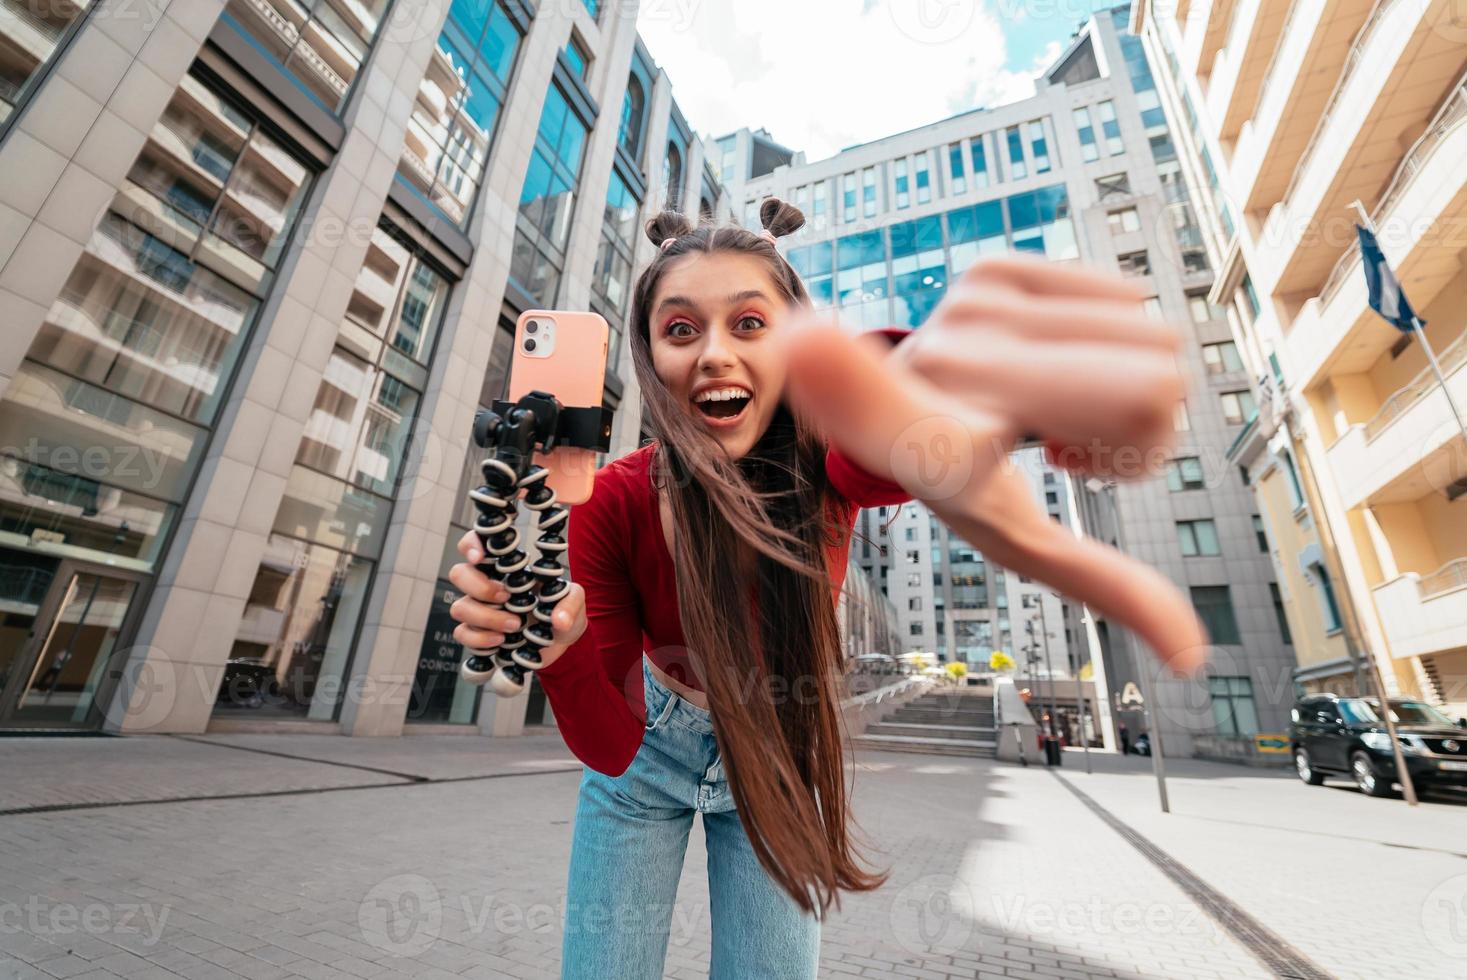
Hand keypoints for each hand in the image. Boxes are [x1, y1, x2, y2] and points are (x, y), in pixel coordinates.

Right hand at [448, 529, 586, 668]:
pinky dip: (480, 640)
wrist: (561, 641)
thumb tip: (558, 620)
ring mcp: (479, 610)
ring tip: (515, 626)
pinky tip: (501, 641)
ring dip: (486, 618)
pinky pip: (463, 635)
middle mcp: (486, 585)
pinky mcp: (478, 635)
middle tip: (506, 596)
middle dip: (479, 586)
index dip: (470, 545)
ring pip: (459, 608)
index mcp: (505, 567)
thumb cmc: (562, 610)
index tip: (480, 556)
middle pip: (459, 574)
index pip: (475, 544)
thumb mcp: (575, 600)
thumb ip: (570, 603)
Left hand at [779, 254, 1206, 675]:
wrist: (918, 397)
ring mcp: (965, 312)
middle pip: (1152, 392)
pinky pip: (1130, 299)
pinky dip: (1116, 339)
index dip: (856, 383)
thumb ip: (1103, 586)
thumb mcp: (1023, 539)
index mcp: (936, 454)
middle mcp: (942, 371)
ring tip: (1052, 408)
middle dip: (1143, 431)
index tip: (803, 342)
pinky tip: (1056, 363)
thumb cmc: (968, 477)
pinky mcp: (991, 268)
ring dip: (1128, 389)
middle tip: (1068, 448)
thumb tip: (1191, 657)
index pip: (907, 420)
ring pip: (1156, 342)